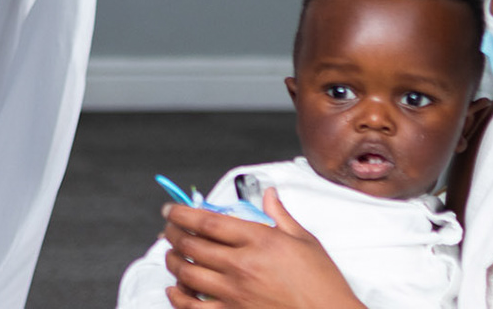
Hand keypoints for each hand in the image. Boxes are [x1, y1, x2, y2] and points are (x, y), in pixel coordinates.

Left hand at [160, 190, 361, 308]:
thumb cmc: (323, 286)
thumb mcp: (306, 242)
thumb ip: (280, 216)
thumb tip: (268, 194)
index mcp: (259, 241)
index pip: (206, 221)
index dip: (181, 213)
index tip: (170, 210)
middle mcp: (243, 265)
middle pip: (191, 244)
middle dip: (172, 234)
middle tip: (168, 230)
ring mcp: (236, 293)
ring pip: (187, 273)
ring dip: (173, 261)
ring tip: (172, 255)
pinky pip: (194, 307)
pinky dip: (178, 297)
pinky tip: (176, 289)